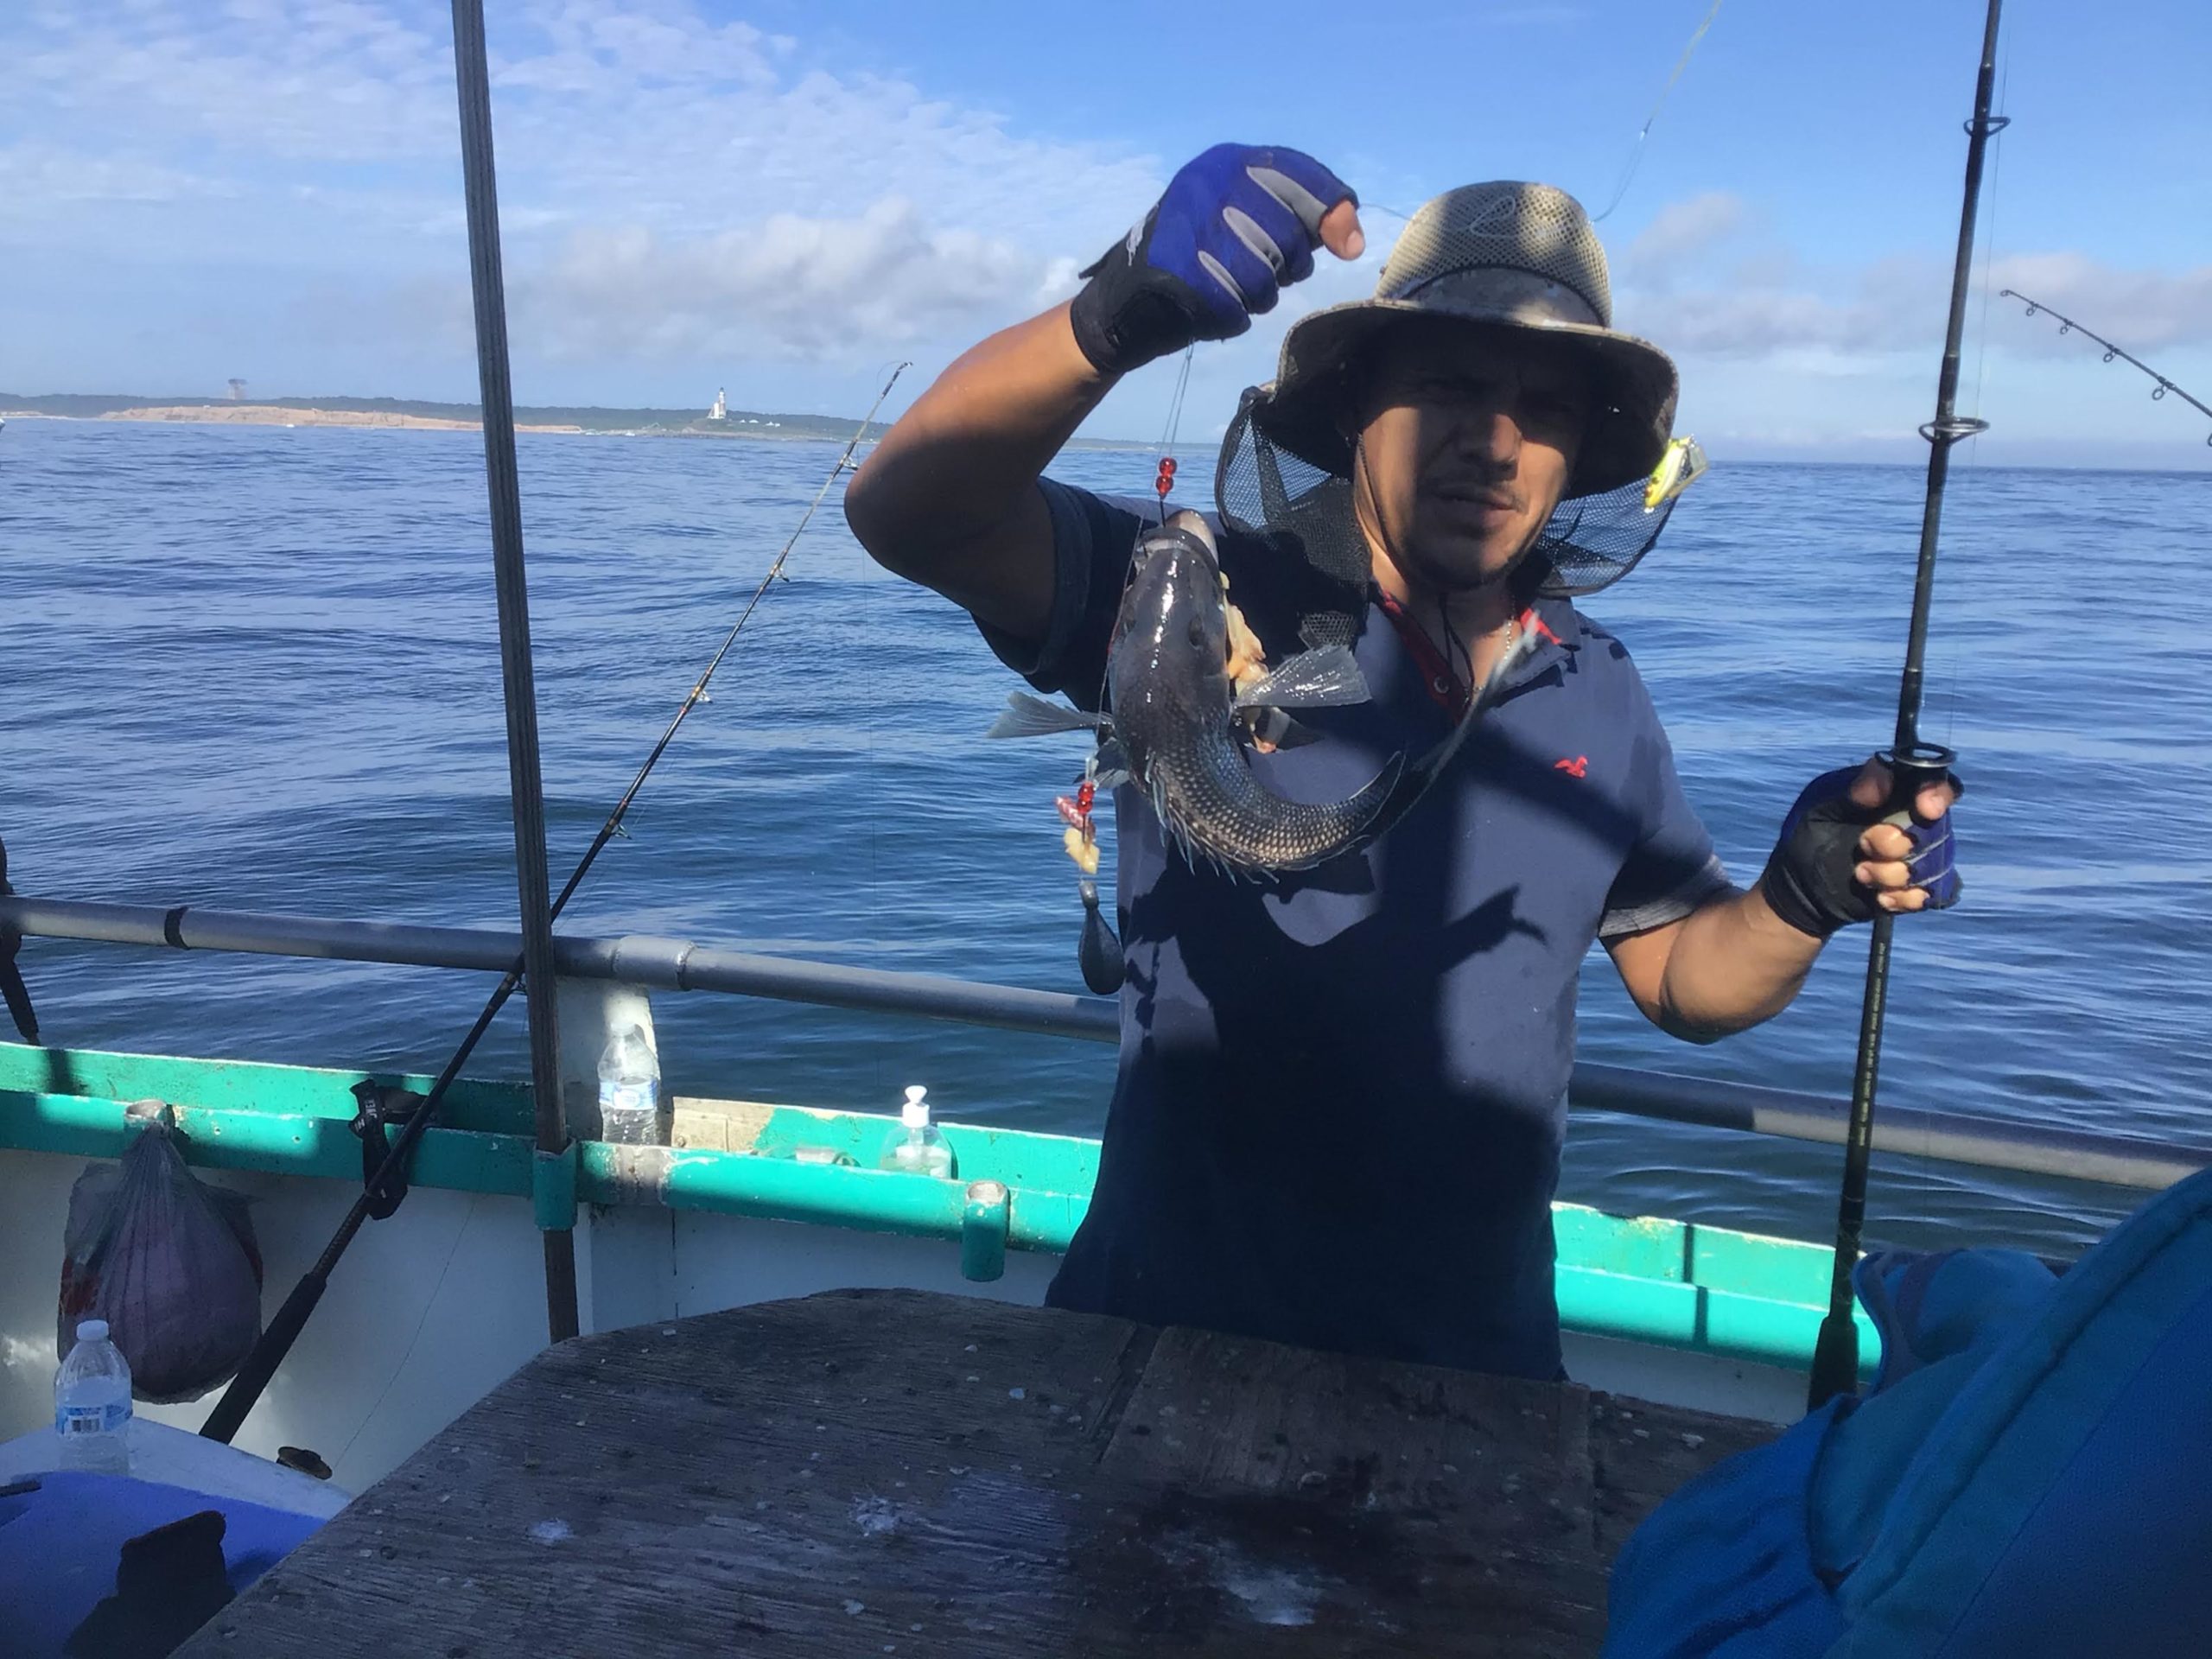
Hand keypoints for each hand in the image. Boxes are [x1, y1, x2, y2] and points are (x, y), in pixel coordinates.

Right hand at [1068, 144, 1363, 375]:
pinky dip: (1235, 316)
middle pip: (1291, 235)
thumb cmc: (1202, 254)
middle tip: (1265, 268)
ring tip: (1233, 285)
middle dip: (1290, 263)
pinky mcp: (1181, 277)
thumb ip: (1302, 215)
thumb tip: (1353, 241)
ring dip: (1262, 294)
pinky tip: (1213, 305)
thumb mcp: (1249, 215)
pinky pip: (1240, 307)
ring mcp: (1191, 231)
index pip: (1301, 176)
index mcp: (1224, 161)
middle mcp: (1207, 187)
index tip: (1349, 245)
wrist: (1126, 299)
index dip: (1333, 210)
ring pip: (1268, 276)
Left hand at [1758, 756, 1962, 937]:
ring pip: (1934, 864)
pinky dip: (1905, 897)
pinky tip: (1879, 896)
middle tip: (1863, 844)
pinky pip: (1934, 894)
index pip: (1937, 785)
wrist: (1803, 890)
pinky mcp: (1918, 888)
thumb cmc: (1810, 839)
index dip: (1938, 794)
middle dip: (1897, 842)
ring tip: (1860, 872)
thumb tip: (1886, 775)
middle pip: (1936, 828)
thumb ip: (1854, 791)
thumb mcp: (1820, 811)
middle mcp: (1916, 823)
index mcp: (1895, 794)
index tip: (1925, 808)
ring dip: (1892, 873)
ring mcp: (1921, 857)